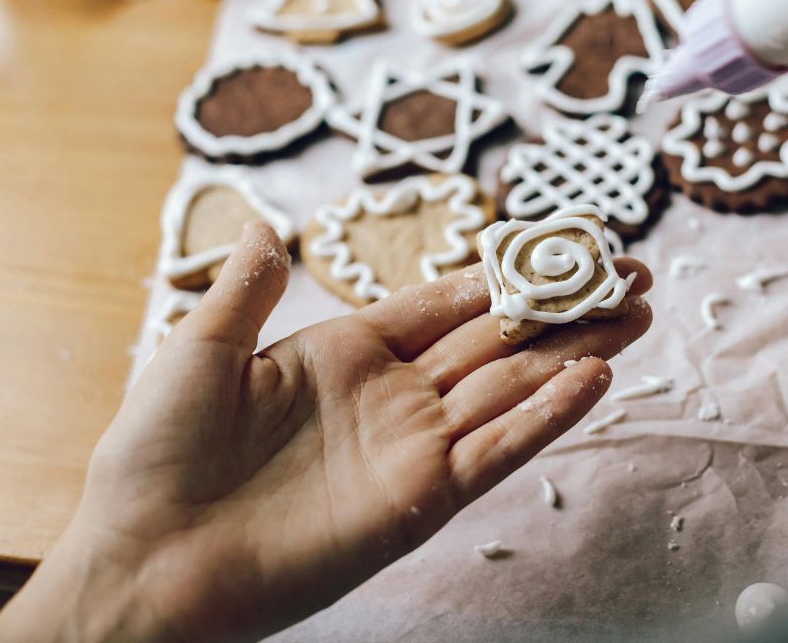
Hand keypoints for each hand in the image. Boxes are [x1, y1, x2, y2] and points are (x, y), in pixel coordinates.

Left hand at [0, 221, 652, 642]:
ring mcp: (414, 446)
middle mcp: (395, 394)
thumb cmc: (158, 456)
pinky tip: (594, 380)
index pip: (449, 299)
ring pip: (514, 386)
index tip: (564, 241)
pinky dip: (547, 415)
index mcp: (348, 351)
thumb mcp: (200, 351)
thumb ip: (247, 291)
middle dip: (565, 304)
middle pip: (500, 338)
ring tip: (637, 313)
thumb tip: (262, 226)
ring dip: (577, 349)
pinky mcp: (422, 499)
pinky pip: (498, 449)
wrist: (150, 562)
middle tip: (629, 273)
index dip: (507, 271)